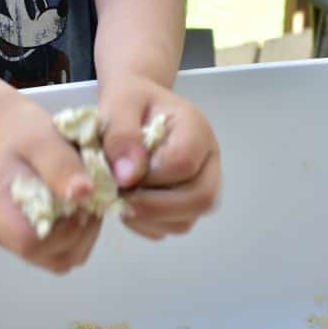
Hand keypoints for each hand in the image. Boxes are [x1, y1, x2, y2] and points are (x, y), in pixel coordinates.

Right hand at [0, 93, 101, 272]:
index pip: (30, 243)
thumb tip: (85, 193)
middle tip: (91, 198)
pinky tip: (82, 208)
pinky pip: (63, 253)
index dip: (65, 229)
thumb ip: (61, 166)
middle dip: (81, 232)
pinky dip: (80, 236)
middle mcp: (2, 232)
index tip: (81, 200)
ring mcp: (15, 240)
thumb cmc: (23, 133)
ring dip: (84, 236)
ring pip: (61, 260)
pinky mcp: (32, 240)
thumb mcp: (43, 140)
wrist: (10, 133)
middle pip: (50, 258)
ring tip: (87, 202)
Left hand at [98, 76, 220, 239]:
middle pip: (200, 198)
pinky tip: (127, 205)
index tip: (118, 173)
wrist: (134, 107)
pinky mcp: (188, 203)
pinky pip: (173, 226)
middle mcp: (209, 160)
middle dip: (153, 207)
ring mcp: (203, 184)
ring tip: (120, 198)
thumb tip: (128, 177)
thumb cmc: (129, 101)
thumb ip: (122, 134)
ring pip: (187, 219)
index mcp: (197, 129)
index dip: (149, 176)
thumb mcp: (119, 103)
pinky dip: (147, 225)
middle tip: (118, 198)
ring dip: (148, 219)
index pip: (183, 163)